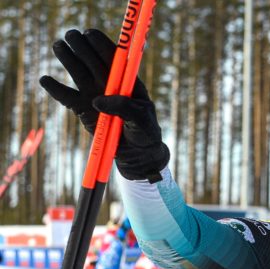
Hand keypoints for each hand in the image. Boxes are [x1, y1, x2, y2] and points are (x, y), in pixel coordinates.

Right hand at [40, 29, 168, 181]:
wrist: (137, 153)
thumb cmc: (144, 133)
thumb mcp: (142, 120)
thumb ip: (125, 108)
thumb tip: (98, 100)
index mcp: (125, 81)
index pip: (113, 58)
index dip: (102, 44)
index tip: (90, 34)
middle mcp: (107, 84)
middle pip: (92, 60)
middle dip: (82, 46)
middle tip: (71, 35)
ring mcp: (93, 95)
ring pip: (78, 73)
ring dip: (68, 59)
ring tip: (59, 46)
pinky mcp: (82, 109)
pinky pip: (67, 97)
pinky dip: (56, 89)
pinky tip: (45, 80)